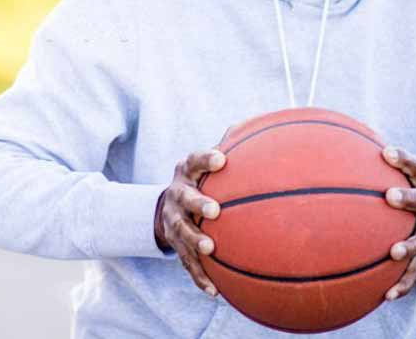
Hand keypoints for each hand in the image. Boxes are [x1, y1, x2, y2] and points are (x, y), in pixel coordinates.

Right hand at [155, 149, 226, 295]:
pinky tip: (214, 291)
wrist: (165, 208)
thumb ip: (228, 146)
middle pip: (184, 198)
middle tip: (214, 210)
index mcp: (185, 173)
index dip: (206, 159)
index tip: (222, 158)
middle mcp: (175, 196)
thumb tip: (250, 125)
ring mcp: (173, 222)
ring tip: (211, 249)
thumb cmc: (200, 182)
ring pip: (181, 233)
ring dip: (195, 241)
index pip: (193, 162)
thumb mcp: (205, 164)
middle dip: (197, 204)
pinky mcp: (175, 246)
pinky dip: (199, 277)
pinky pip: (187, 263)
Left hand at [381, 145, 415, 299]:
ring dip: (409, 246)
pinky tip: (386, 295)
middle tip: (389, 196)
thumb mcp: (401, 178)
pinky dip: (402, 284)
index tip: (385, 151)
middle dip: (409, 198)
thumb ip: (374, 165)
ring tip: (393, 252)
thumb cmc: (408, 195)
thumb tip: (329, 143)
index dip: (404, 159)